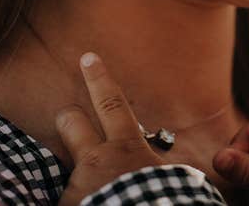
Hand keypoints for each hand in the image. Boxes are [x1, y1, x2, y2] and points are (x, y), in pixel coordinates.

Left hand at [56, 52, 165, 205]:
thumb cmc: (164, 200)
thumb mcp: (176, 180)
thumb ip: (165, 168)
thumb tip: (183, 171)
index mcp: (128, 148)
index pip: (111, 102)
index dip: (99, 78)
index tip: (88, 58)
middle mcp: (97, 160)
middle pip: (71, 123)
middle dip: (68, 117)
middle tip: (67, 116)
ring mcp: (77, 183)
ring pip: (67, 169)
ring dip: (78, 179)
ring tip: (90, 190)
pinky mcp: (65, 205)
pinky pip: (67, 199)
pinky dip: (77, 202)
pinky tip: (88, 205)